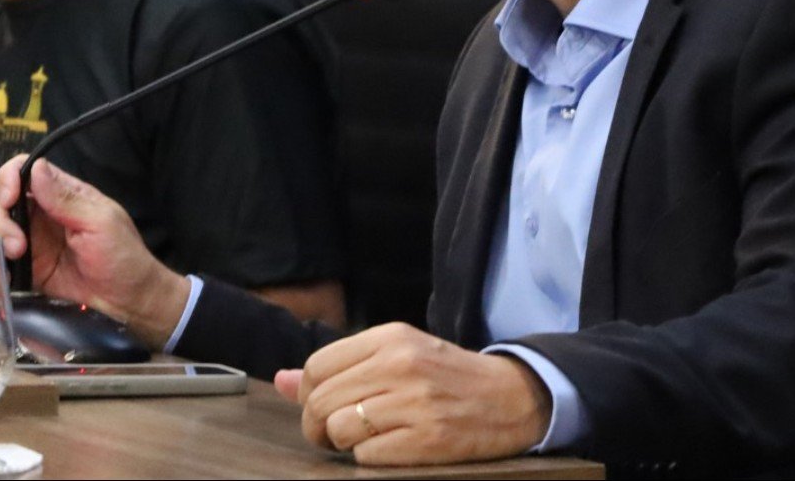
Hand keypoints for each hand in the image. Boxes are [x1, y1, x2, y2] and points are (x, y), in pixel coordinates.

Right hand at [0, 154, 189, 347]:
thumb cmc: (124, 255)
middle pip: (0, 200)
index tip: (10, 199)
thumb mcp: (100, 222)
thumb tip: (37, 168)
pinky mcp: (25, 265)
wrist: (126, 298)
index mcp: (63, 194)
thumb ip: (66, 199)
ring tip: (18, 255)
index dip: (8, 180)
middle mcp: (42, 213)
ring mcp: (30, 239)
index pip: (23, 172)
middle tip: (17, 243)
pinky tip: (9, 273)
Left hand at [277, 322, 552, 464]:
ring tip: (366, 438)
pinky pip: (366, 455)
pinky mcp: (427, 438)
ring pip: (339, 429)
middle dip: (318, 426)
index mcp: (392, 338)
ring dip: (343, 443)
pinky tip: (392, 446)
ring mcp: (415, 402)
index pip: (317, 366)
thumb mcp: (399, 356)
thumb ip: (341, 366)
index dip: (309, 394)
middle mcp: (401, 365)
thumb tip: (281, 381)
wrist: (512, 398)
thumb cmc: (449, 377)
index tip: (324, 405)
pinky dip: (370, 457)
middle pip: (320, 401)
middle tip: (335, 433)